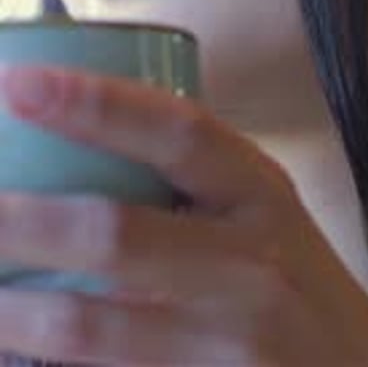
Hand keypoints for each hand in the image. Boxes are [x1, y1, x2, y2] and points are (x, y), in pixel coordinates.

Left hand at [0, 65, 367, 365]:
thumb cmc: (285, 271)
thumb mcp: (257, 205)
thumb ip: (187, 172)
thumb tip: (70, 122)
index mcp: (258, 190)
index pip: (177, 131)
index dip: (95, 104)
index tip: (18, 83)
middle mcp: (250, 263)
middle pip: (116, 236)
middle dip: (21, 223)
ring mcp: (230, 345)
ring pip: (91, 328)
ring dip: (11, 310)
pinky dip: (45, 360)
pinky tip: (12, 345)